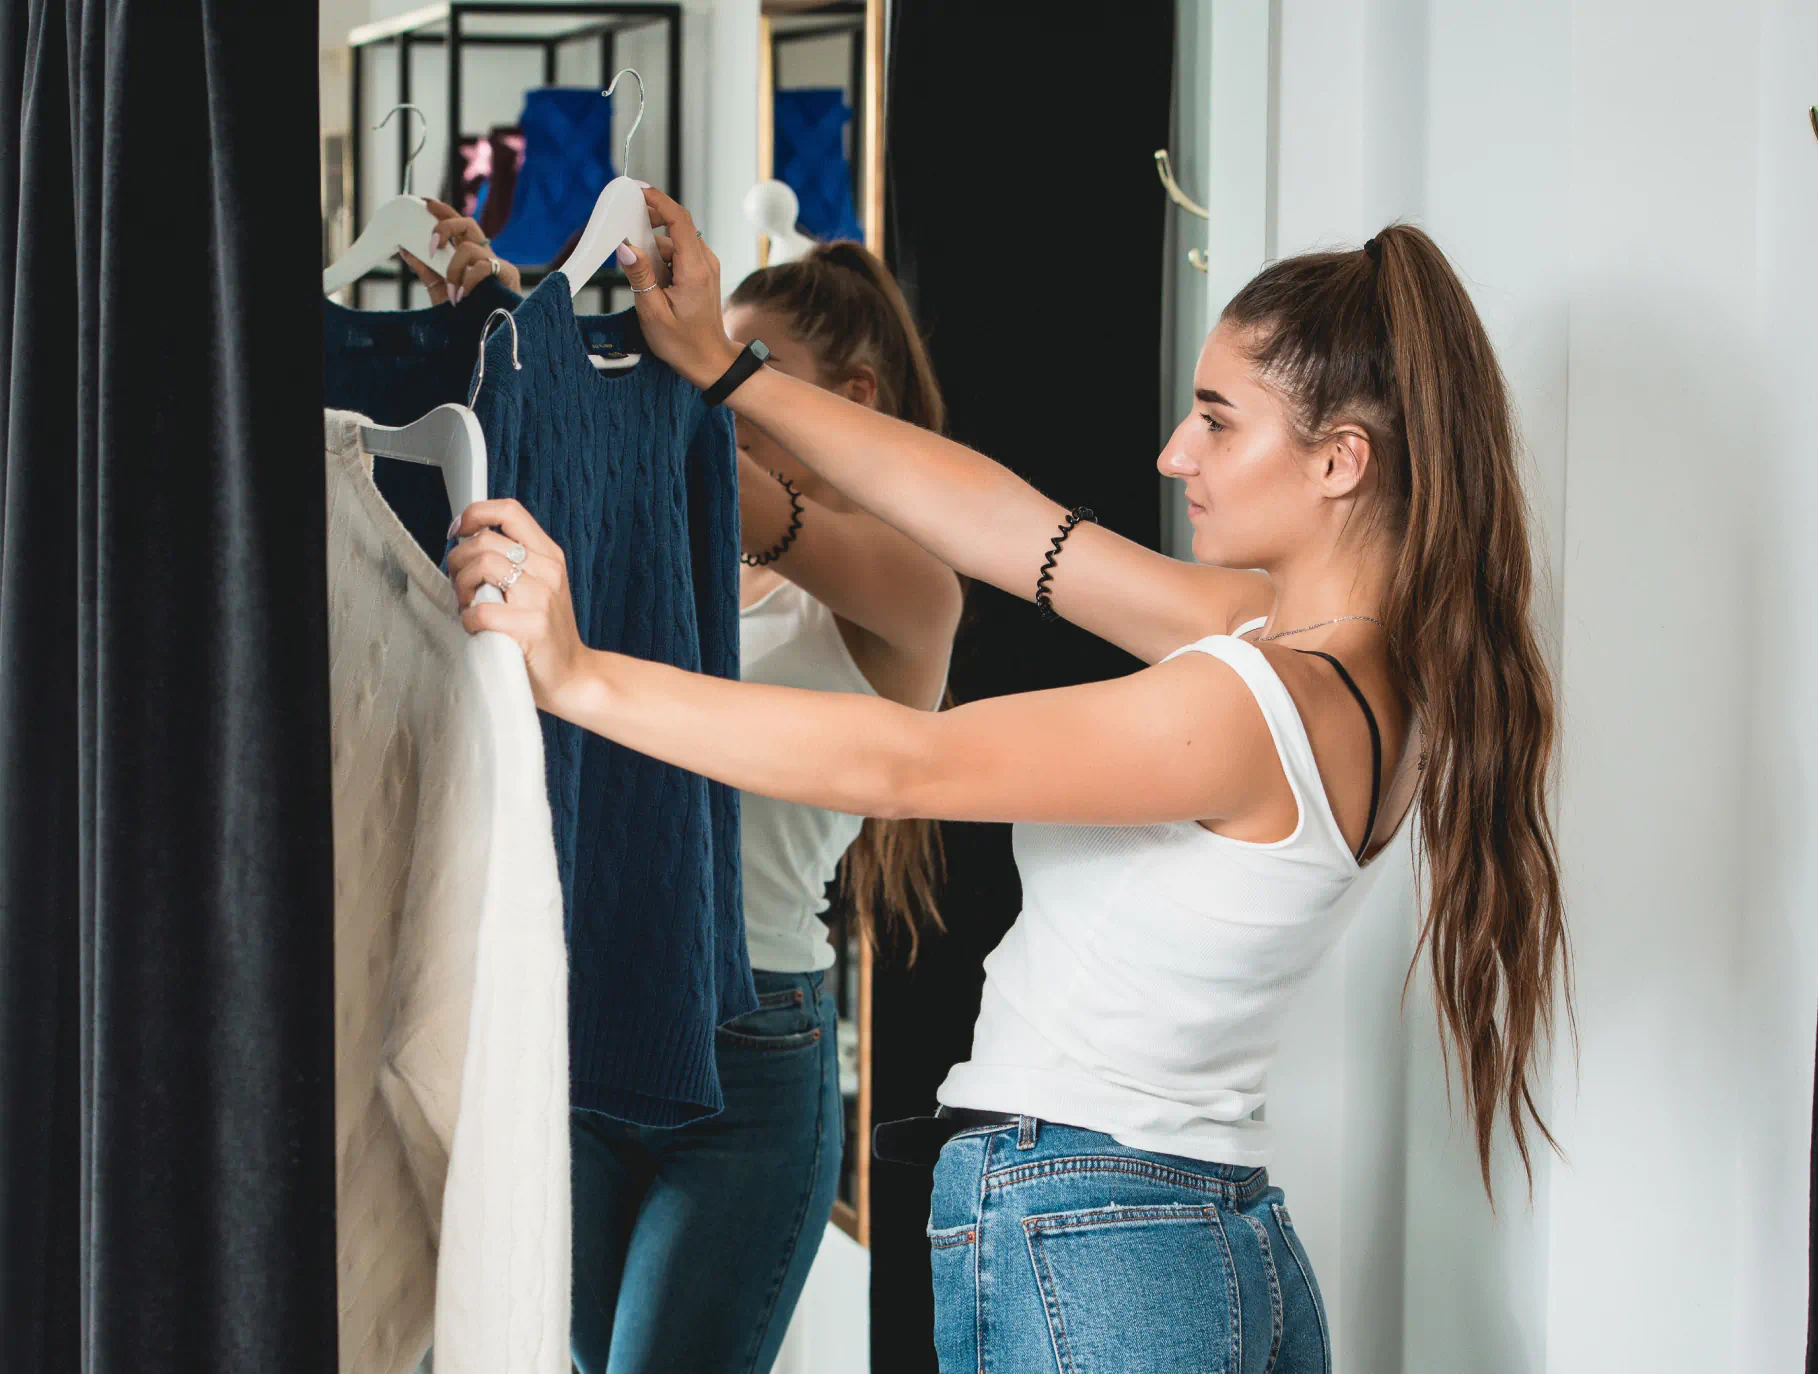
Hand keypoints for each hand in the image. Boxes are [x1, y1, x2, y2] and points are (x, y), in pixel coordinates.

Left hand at [399, 198, 521, 304]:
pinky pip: (484, 266)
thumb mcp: (439, 290)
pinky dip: (469, 279)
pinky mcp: (508, 275)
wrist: (488, 337)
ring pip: (469, 247)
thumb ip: (425, 269)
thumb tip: (404, 249)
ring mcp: (497, 264)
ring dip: (454, 269)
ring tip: (452, 292)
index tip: (425, 202)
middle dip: (446, 225)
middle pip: (467, 223)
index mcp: (468, 256)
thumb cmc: (467, 315)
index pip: (456, 227)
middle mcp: (483, 255)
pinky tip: (463, 295)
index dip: (443, 212)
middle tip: (432, 244)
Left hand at [448, 499, 587, 711]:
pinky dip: (469, 620)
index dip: (475, 513)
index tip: (458, 530)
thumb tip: (465, 542)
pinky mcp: (532, 627)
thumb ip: (513, 562)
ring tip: (468, 605)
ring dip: (462, 588)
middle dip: (458, 561)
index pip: (509, 511)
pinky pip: (481, 611)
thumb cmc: (545, 635)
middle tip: (459, 584)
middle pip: (485, 540)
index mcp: (550, 556)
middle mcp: (548, 571)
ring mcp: (542, 598)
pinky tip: (478, 629)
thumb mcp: (539, 587)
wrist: (572, 677)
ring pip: (481, 567)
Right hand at [619, 187, 741, 388]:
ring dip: (653, 251)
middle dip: (648, 226)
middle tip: (625, 235)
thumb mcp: (653, 312)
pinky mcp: (702, 273)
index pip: (679, 220)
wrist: (710, 362)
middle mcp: (705, 261)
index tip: (638, 190)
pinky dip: (662, 260)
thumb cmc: (683, 343)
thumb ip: (639, 275)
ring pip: (674, 243)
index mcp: (695, 268)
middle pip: (675, 227)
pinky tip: (653, 283)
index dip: (658, 200)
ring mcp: (706, 266)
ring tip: (643, 281)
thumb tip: (625, 245)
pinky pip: (679, 254)